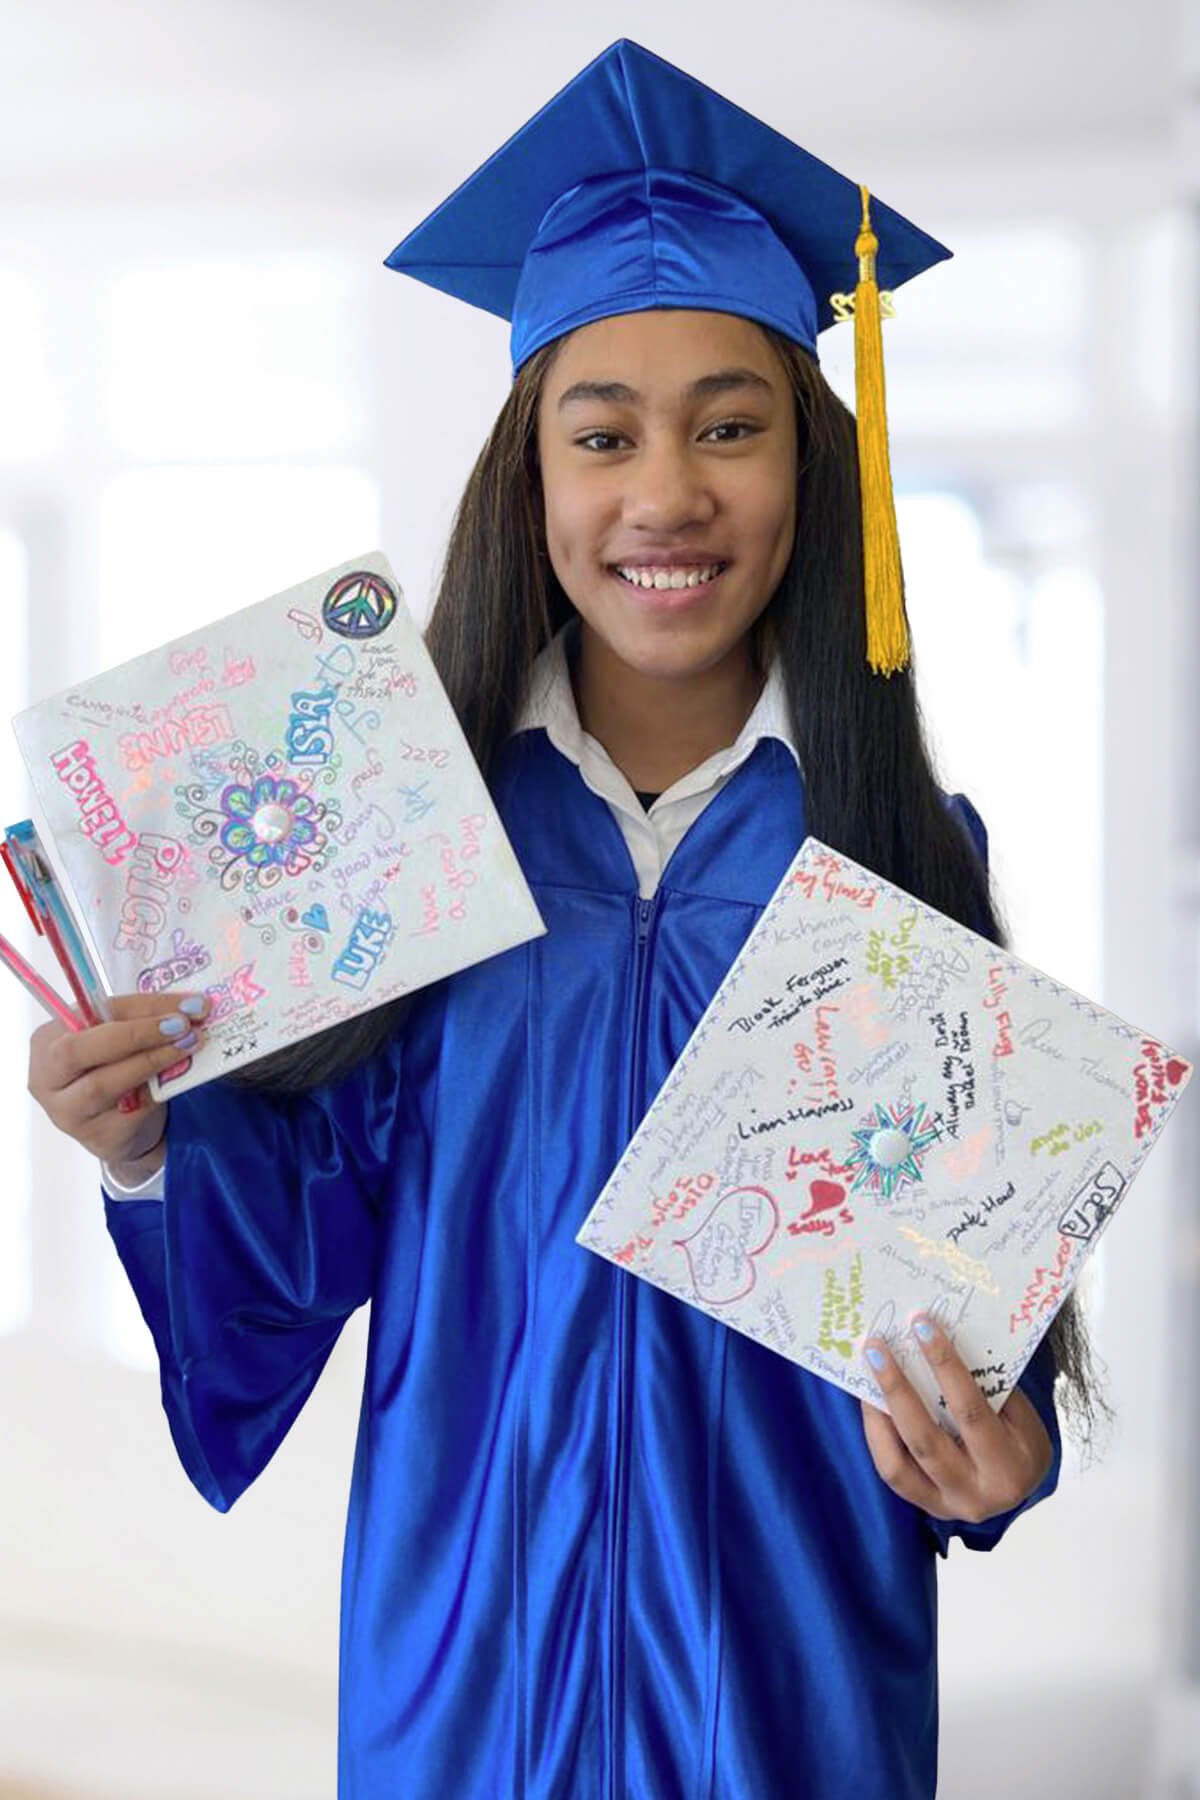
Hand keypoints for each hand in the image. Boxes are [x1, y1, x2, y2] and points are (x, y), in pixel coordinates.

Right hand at [28, 992, 208, 1165]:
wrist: (120, 1128)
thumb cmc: (115, 1071)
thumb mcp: (119, 1041)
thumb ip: (140, 1022)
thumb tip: (190, 1007)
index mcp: (48, 1040)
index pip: (92, 1012)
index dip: (143, 1006)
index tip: (188, 1003)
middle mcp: (48, 1077)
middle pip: (79, 1049)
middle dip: (136, 1033)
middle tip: (183, 1025)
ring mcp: (68, 1112)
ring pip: (102, 1083)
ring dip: (152, 1060)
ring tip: (189, 1046)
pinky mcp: (97, 1137)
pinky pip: (129, 1112)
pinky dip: (157, 1091)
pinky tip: (178, 1079)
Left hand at [859, 1315, 1052, 1523]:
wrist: (1020, 1485)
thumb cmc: (1020, 1438)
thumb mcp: (1020, 1414)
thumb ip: (985, 1386)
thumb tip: (937, 1342)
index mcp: (1009, 1466)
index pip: (970, 1411)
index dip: (944, 1366)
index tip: (922, 1327)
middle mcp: (977, 1493)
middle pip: (926, 1440)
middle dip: (897, 1389)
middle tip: (877, 1347)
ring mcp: (947, 1505)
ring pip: (898, 1464)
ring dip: (877, 1413)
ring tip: (868, 1372)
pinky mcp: (925, 1507)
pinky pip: (892, 1471)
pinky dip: (877, 1435)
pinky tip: (871, 1402)